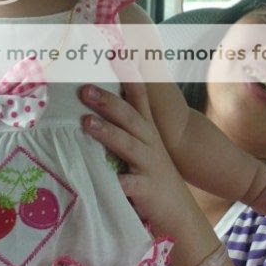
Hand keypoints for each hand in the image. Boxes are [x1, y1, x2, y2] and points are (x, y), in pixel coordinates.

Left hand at [79, 80, 191, 235]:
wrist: (179, 211)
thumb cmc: (153, 172)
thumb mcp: (144, 144)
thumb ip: (126, 124)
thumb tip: (100, 101)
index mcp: (147, 129)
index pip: (140, 96)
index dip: (129, 75)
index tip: (117, 54)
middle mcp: (150, 142)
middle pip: (130, 117)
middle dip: (109, 101)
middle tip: (85, 89)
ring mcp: (150, 165)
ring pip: (128, 144)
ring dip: (108, 132)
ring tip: (86, 123)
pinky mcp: (147, 189)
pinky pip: (130, 185)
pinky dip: (119, 182)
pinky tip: (107, 179)